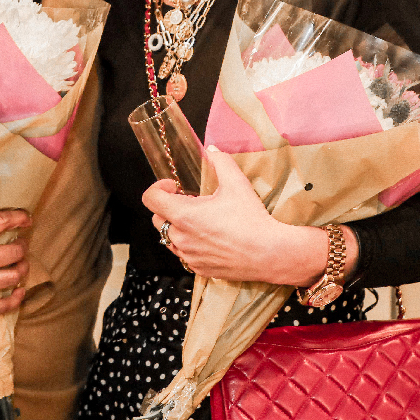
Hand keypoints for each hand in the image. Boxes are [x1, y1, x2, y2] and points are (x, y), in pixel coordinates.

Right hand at [0, 209, 30, 313]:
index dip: (18, 218)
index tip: (26, 218)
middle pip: (12, 252)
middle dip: (22, 246)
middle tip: (21, 242)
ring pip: (11, 277)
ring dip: (21, 268)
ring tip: (21, 263)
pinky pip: (0, 306)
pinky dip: (15, 300)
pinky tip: (20, 290)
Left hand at [142, 146, 335, 285]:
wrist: (269, 254)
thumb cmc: (252, 219)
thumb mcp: (237, 183)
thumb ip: (220, 162)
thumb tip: (212, 149)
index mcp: (183, 215)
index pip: (150, 199)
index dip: (158, 188)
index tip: (174, 186)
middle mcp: (180, 238)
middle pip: (157, 219)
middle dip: (168, 207)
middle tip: (190, 201)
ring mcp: (188, 256)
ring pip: (169, 238)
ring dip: (177, 227)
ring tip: (199, 220)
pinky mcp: (198, 269)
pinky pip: (184, 255)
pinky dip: (190, 244)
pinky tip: (209, 238)